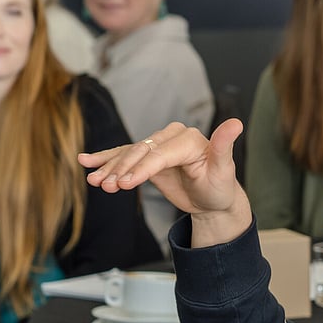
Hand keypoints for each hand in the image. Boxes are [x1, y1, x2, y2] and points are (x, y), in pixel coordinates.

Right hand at [79, 119, 252, 247]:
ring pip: (129, 154)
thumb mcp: (225, 170)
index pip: (159, 153)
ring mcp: (158, 145)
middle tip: (106, 186)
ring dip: (109, 167)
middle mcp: (172, 136)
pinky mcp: (148, 156)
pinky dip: (106, 160)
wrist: (213, 199)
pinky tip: (86, 162)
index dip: (141, 168)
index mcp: (189, 139)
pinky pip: (124, 157)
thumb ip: (225, 146)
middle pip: (140, 152)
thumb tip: (236, 123)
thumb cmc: (221, 187)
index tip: (125, 184)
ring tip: (94, 181)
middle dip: (121, 169)